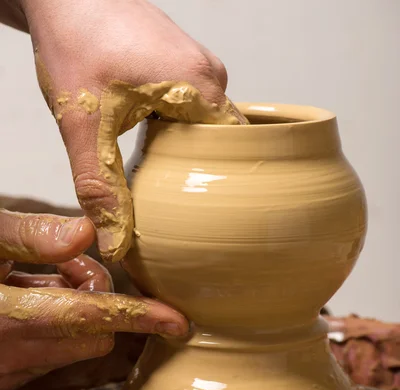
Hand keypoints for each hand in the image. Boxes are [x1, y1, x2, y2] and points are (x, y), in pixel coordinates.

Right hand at [0, 209, 187, 389]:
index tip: (176, 322)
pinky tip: (22, 301)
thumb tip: (86, 233)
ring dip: (72, 310)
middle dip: (97, 301)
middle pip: (95, 337)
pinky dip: (52, 326)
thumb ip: (30, 237)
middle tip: (64, 268)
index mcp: (11, 319)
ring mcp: (11, 372)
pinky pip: (50, 354)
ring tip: (31, 281)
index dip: (140, 317)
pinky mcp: (9, 378)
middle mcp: (14, 356)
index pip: (92, 319)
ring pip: (75, 345)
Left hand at [19, 0, 228, 261]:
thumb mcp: (84, 124)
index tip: (211, 215)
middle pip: (224, 143)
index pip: (238, 151)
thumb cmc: (73, 38)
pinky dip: (178, 131)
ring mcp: (197, 65)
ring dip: (189, 152)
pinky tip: (154, 142)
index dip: (225, 187)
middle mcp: (209, 73)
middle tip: (183, 205)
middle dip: (204, 174)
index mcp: (200, 86)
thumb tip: (114, 242)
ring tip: (168, 177)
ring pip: (207, 126)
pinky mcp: (181, 63)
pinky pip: (194, 108)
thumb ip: (99, 187)